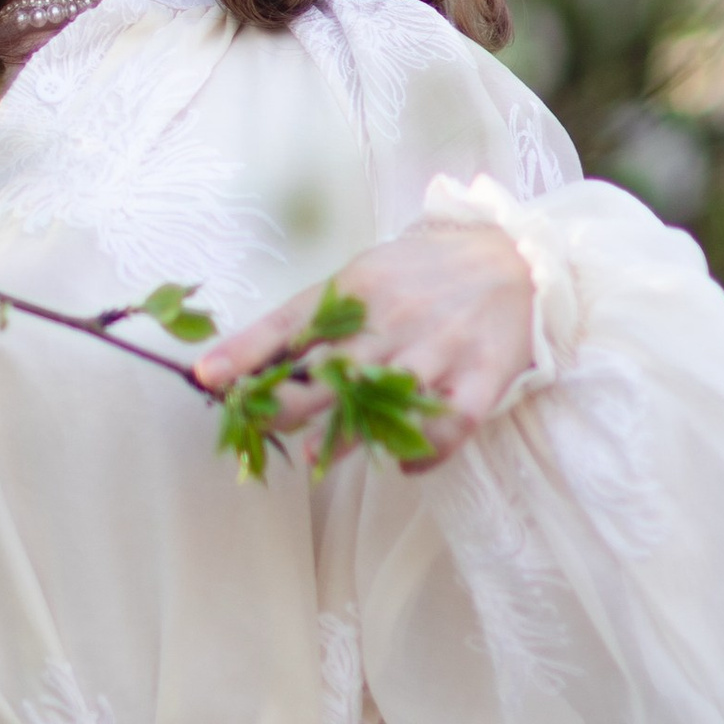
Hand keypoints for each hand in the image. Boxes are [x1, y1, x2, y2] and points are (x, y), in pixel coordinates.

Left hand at [192, 220, 537, 471]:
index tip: (207, 376)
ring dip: (346, 432)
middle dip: (287, 399)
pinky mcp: (483, 376)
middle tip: (255, 424)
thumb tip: (259, 359)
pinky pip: (449, 424)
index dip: (246, 350)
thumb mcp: (369, 276)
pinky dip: (423, 451)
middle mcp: (396, 316)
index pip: (293, 321)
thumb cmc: (427, 272)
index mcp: (360, 286)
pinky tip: (400, 465)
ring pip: (386, 397)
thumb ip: (323, 316)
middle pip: (331, 365)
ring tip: (313, 460)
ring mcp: (441, 347)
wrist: (516, 258)